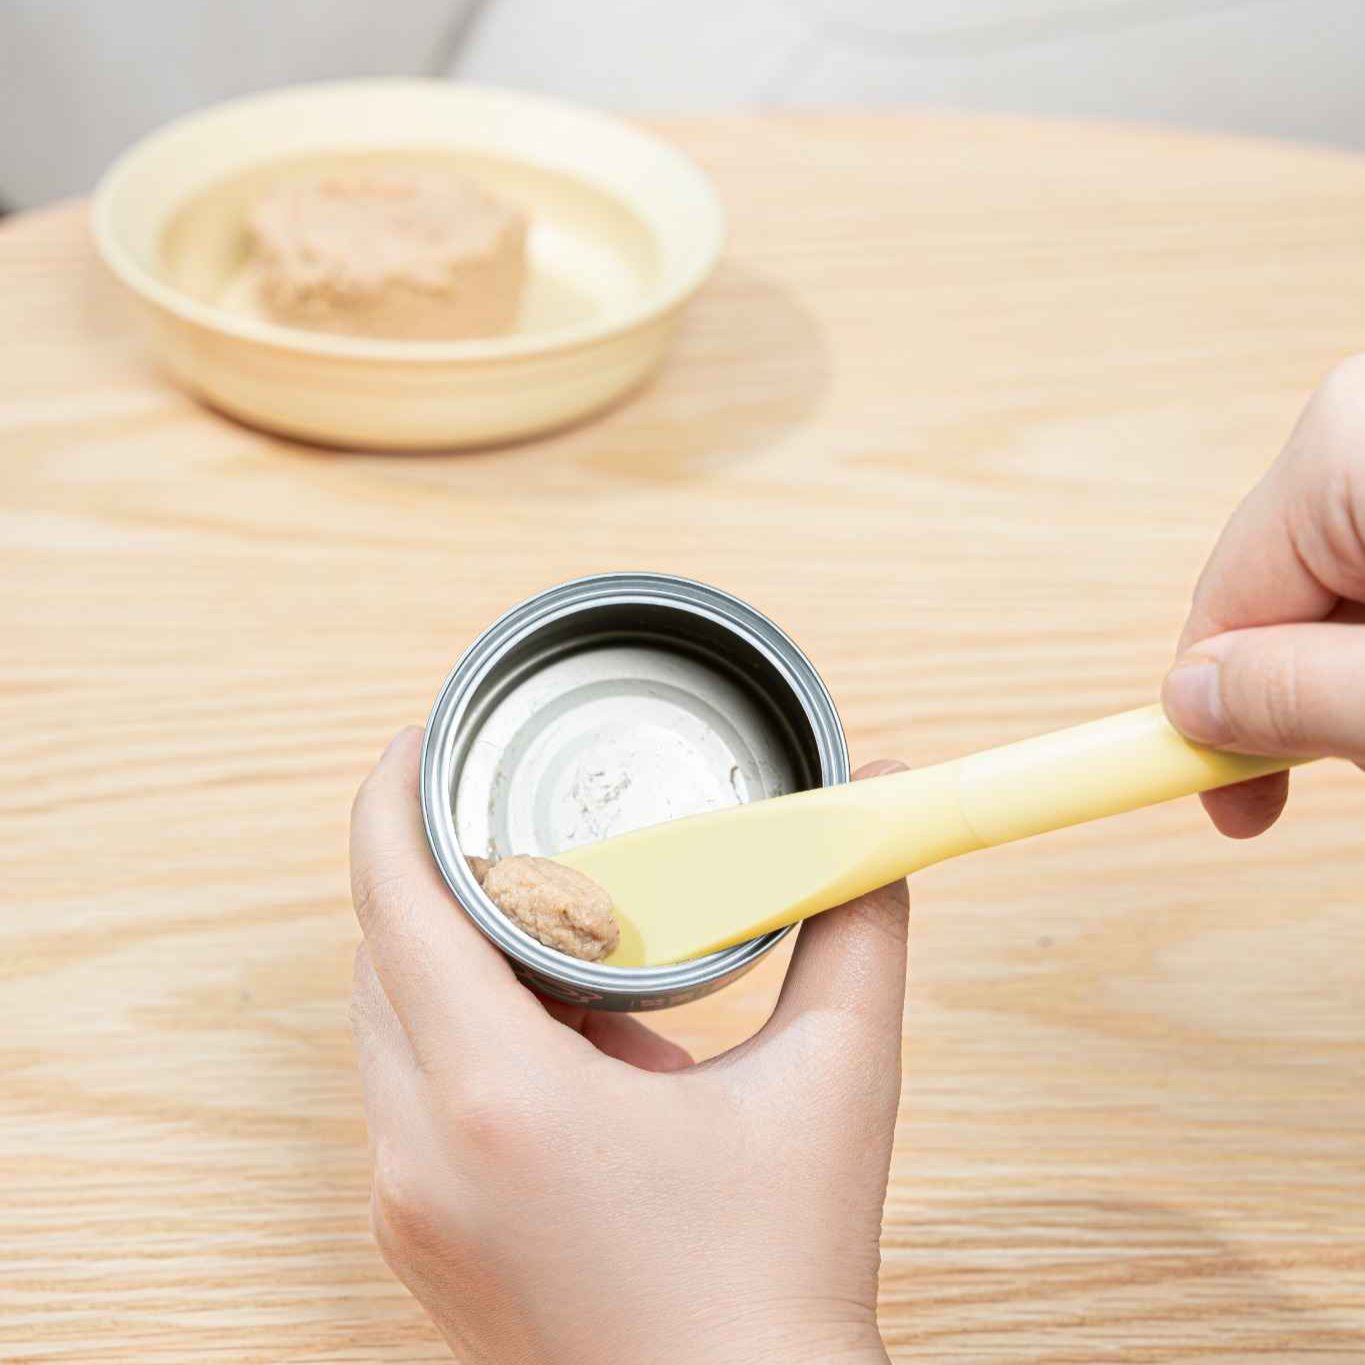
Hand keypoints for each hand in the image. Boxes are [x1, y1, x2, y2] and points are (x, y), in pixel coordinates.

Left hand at [349, 728, 908, 1364]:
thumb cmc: (783, 1276)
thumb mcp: (836, 1081)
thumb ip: (856, 924)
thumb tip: (873, 812)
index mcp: (499, 1100)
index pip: (396, 907)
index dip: (391, 806)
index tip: (415, 743)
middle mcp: (422, 1156)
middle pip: (383, 960)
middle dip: (437, 878)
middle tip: (513, 824)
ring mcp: (408, 1210)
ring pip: (390, 1030)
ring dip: (454, 961)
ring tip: (561, 937)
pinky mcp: (420, 1244)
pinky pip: (409, 1096)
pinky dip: (463, 1038)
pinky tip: (569, 1042)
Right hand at [1163, 355, 1364, 835]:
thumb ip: (1296, 693)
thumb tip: (1194, 700)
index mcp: (1345, 446)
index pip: (1225, 606)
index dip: (1212, 721)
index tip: (1220, 804)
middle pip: (1285, 591)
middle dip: (1309, 690)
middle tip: (1352, 761)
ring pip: (1343, 578)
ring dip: (1359, 661)